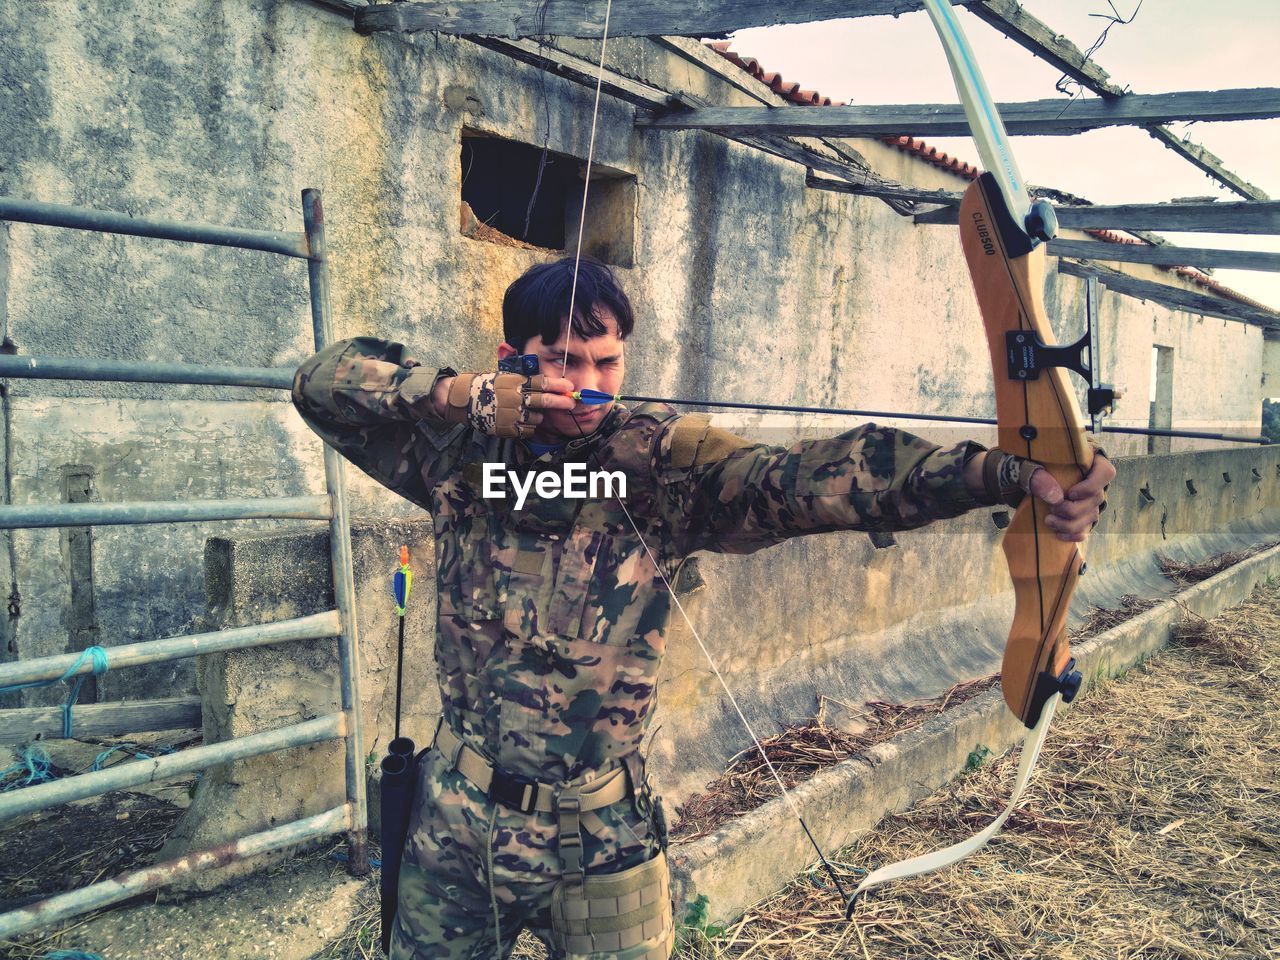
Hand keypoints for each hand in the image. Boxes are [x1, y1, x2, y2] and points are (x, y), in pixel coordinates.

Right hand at [441, 370, 576, 437]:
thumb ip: (523, 381)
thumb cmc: (485, 385)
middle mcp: (515, 398)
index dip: (558, 385)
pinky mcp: (507, 429)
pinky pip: (528, 431)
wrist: (463, 400)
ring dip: (539, 417)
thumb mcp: (504, 376)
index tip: (569, 386)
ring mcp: (511, 414)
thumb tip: (546, 385)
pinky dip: (530, 428)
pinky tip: (523, 422)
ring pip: (538, 419)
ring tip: (529, 413)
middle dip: (561, 402)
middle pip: (544, 400)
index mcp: (515, 383)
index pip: (542, 382)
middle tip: (571, 403)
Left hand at [1028, 453, 1115, 542]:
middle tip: (1052, 509)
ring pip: (1092, 516)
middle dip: (1073, 509)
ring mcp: (1090, 500)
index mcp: (1089, 460)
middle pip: (1097, 499)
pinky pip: (1086, 528)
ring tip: (1049, 521)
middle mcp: (1094, 480)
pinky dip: (1074, 534)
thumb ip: (1036, 475)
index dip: (1091, 487)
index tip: (1070, 493)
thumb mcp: (1026, 464)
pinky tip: (1059, 534)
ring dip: (1070, 524)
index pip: (1105, 473)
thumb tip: (1056, 498)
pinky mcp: (1080, 515)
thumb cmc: (1028, 465)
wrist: (1024, 477)